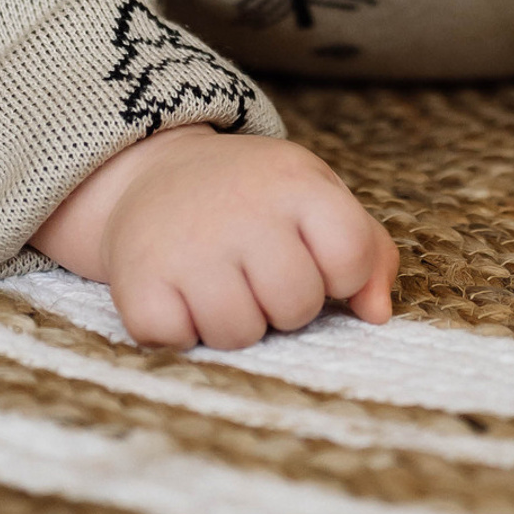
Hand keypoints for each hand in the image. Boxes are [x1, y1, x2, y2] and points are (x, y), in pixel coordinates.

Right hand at [33, 126, 398, 350]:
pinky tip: (179, 293)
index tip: (314, 259)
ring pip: (239, 334)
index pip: (351, 256)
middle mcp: (241, 208)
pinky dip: (179, 331)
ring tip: (220, 284)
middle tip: (258, 273)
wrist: (153, 170)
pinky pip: (177, 342)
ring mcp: (187, 245)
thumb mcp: (316, 197)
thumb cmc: (253, 197)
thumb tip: (376, 314)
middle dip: (284, 305)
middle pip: (296, 305)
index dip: (341, 275)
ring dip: (234, 323)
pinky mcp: (138, 279)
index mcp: (295, 182)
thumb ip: (366, 251)